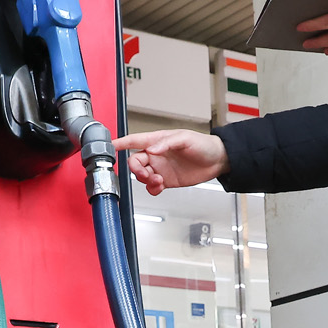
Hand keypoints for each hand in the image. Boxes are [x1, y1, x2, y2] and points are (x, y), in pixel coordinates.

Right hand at [113, 130, 228, 194]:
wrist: (217, 161)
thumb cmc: (203, 145)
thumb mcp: (185, 139)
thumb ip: (166, 143)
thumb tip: (152, 149)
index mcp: (157, 141)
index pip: (134, 141)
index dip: (121, 143)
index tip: (110, 146)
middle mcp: (155, 155)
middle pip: (134, 162)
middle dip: (136, 170)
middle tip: (147, 174)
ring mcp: (160, 168)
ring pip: (141, 176)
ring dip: (146, 180)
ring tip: (159, 181)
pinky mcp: (166, 181)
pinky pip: (151, 187)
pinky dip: (152, 189)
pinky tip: (160, 186)